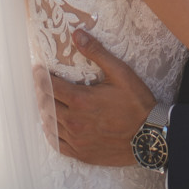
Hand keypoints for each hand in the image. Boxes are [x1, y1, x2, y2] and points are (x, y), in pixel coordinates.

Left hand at [49, 28, 155, 165]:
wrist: (150, 137)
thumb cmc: (136, 103)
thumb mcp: (120, 72)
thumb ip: (96, 53)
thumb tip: (77, 34)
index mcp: (80, 100)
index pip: (50, 86)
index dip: (41, 77)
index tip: (38, 70)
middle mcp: (74, 121)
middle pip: (46, 104)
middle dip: (42, 92)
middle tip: (41, 85)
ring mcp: (77, 139)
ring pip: (50, 124)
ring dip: (45, 111)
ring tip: (45, 102)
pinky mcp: (82, 154)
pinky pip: (58, 144)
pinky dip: (51, 133)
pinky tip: (51, 127)